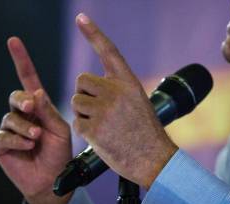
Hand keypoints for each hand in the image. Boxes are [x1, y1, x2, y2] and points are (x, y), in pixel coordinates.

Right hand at [0, 37, 72, 203]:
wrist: (53, 181)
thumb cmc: (60, 156)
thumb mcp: (60, 130)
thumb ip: (48, 112)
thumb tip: (35, 91)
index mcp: (39, 108)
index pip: (28, 80)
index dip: (21, 61)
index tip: (14, 42)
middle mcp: (22, 116)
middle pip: (16, 97)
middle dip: (23, 100)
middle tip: (32, 107)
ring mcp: (10, 130)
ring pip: (10, 118)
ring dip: (25, 127)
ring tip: (36, 138)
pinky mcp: (1, 145)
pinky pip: (3, 136)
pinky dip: (16, 139)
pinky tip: (28, 145)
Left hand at [71, 13, 178, 188]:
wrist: (153, 159)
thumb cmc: (145, 134)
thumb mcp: (138, 103)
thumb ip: (117, 90)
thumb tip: (88, 85)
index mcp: (128, 83)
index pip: (108, 51)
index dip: (93, 33)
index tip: (80, 18)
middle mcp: (115, 92)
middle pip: (81, 80)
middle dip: (84, 94)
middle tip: (99, 110)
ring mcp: (103, 110)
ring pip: (76, 102)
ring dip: (83, 113)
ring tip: (104, 126)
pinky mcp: (93, 128)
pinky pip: (76, 122)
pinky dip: (84, 131)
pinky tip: (101, 137)